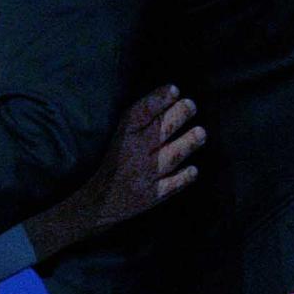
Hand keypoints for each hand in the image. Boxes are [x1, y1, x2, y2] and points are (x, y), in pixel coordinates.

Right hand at [26, 85, 203, 259]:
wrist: (92, 204)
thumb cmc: (103, 165)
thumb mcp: (110, 139)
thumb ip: (132, 124)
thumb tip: (161, 102)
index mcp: (119, 138)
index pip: (140, 114)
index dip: (157, 100)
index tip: (173, 89)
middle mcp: (132, 154)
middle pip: (159, 131)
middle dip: (177, 116)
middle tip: (191, 105)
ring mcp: (143, 176)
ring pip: (170, 156)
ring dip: (187, 143)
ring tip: (201, 133)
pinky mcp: (150, 196)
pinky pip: (171, 185)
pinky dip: (183, 177)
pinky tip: (193, 169)